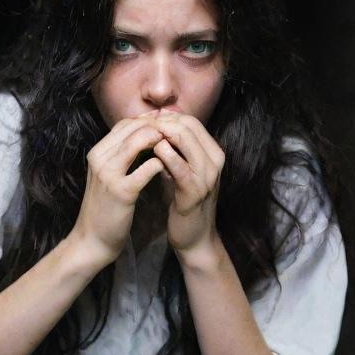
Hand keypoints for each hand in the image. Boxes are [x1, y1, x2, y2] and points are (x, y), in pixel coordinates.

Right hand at [69, 113, 166, 266]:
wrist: (92, 240)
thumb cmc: (105, 208)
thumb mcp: (108, 177)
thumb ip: (121, 158)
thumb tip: (145, 140)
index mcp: (97, 153)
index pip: (124, 125)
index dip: (148, 123)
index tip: (167, 130)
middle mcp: (100, 159)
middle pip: (131, 128)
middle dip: (157, 128)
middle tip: (177, 136)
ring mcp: (109, 174)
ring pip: (137, 142)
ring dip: (160, 141)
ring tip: (176, 148)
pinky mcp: (121, 192)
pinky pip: (146, 169)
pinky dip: (161, 164)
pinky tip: (171, 169)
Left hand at [150, 111, 225, 256]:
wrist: (193, 236)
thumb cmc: (183, 201)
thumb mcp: (181, 170)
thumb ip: (175, 150)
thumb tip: (155, 126)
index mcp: (213, 153)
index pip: (191, 122)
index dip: (166, 117)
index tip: (146, 121)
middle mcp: (214, 161)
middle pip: (188, 126)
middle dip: (161, 123)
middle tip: (140, 128)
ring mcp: (207, 176)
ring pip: (185, 140)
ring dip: (159, 135)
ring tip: (141, 139)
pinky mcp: (194, 192)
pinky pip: (179, 166)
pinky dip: (163, 156)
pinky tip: (149, 155)